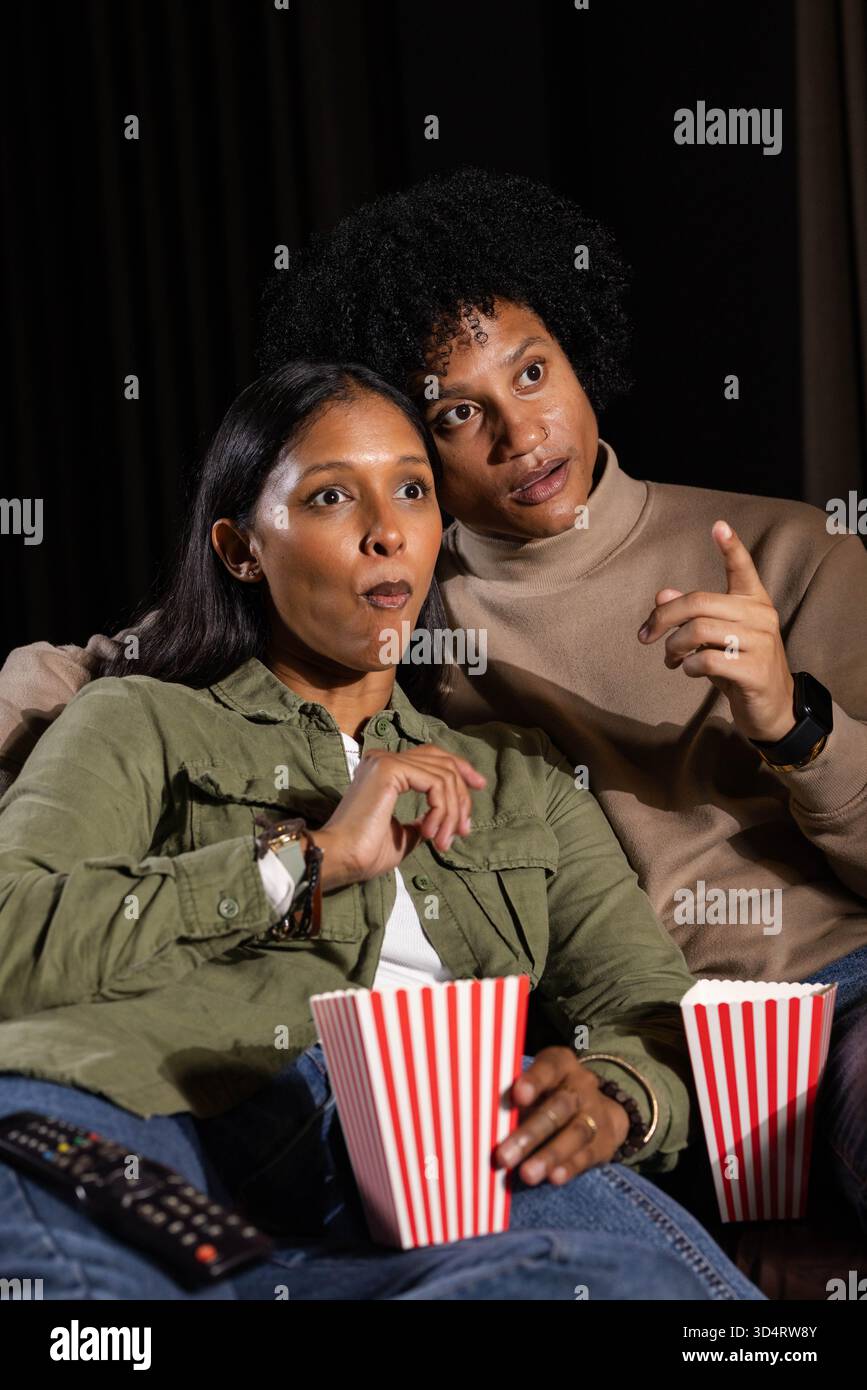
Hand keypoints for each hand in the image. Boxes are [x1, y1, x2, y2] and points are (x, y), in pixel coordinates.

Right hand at [314, 744, 486, 890]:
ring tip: (445, 840)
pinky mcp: (390, 770)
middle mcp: (384, 758)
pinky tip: (434, 833)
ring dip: (452, 811)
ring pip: (443, 775)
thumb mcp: (405, 835)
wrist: (342, 859)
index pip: (432, 756)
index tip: (479, 787)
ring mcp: (386, 761)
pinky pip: (435, 784)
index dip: (460, 768)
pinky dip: (442, 809)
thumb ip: (423, 821)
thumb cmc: (365, 853)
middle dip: (462, 795)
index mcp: (384, 769)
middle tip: (465, 829)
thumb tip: (442, 820)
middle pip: (442, 763)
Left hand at [494, 1046, 629, 1184]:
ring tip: (526, 1174)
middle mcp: (581, 1086)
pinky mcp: (603, 1142)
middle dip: (531, 1132)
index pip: (549, 1068)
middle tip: (504, 1156)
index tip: (516, 1096)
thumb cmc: (549, 1095)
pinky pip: (587, 1155)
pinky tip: (553, 1178)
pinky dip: (570, 1167)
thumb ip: (515, 1096)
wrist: (599, 1111)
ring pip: (575, 1133)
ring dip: (549, 1155)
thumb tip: (482, 1118)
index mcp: (561, 1064)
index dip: (534, 1081)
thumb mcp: (536, 1084)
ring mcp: (595, 1114)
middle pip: (558, 1107)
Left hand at [637, 520, 795, 742]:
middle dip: (663, 618)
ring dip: (673, 647)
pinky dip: (688, 666)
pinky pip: (706, 660)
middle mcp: (760, 616)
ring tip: (670, 659)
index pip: (743, 569)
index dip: (731, 547)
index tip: (718, 525)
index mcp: (753, 602)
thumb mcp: (715, 639)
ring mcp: (762, 643)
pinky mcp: (755, 670)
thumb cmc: (738, 667)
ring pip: (699, 630)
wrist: (771, 709)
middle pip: (699, 603)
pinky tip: (688, 671)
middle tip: (645, 636)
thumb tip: (662, 593)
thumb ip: (692, 616)